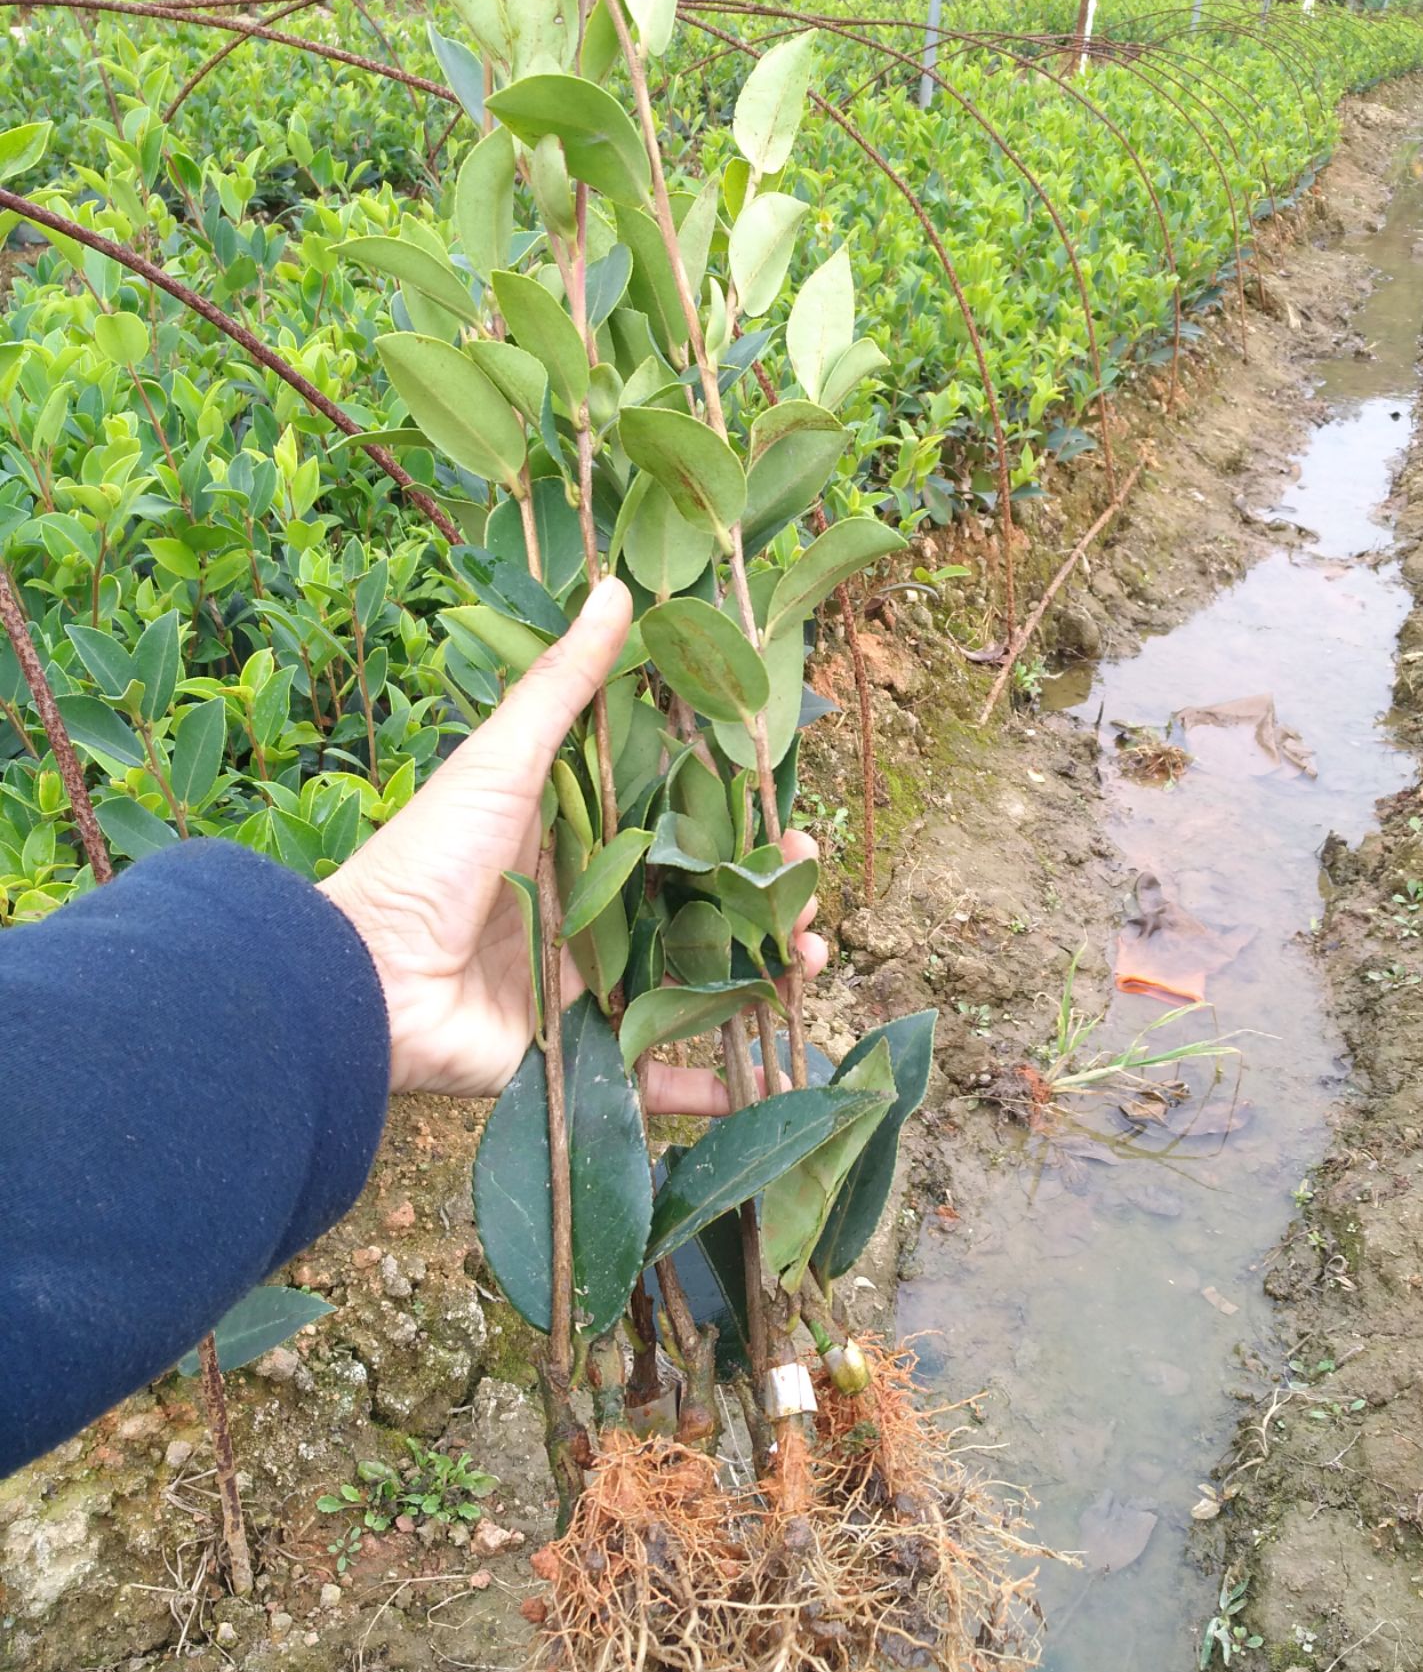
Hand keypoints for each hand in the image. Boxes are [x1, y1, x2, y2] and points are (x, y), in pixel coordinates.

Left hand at [321, 576, 827, 1098]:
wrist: (363, 978)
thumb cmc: (430, 858)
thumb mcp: (503, 760)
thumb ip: (564, 684)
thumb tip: (617, 584)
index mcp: (576, 838)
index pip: (681, 828)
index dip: (740, 825)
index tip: (792, 817)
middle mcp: (590, 910)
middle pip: (702, 907)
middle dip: (768, 903)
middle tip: (810, 896)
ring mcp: (587, 987)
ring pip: (698, 984)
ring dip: (762, 978)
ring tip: (809, 965)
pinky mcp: (576, 1056)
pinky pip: (653, 1076)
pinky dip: (709, 1087)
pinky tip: (769, 1082)